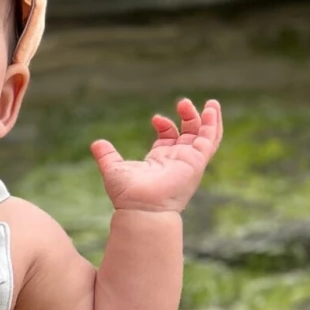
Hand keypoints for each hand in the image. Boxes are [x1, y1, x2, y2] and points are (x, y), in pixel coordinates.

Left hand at [90, 99, 222, 213]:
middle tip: (182, 102)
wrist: (141, 207)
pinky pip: (211, 139)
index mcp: (160, 161)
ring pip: (204, 136)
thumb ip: (107, 155)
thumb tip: (96, 144)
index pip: (169, 138)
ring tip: (210, 102)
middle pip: (189, 134)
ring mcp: (189, 161)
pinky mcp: (197, 160)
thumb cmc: (128, 194)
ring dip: (207, 119)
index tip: (155, 119)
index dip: (165, 125)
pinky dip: (213, 124)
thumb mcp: (114, 169)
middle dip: (188, 117)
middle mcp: (177, 160)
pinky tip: (211, 108)